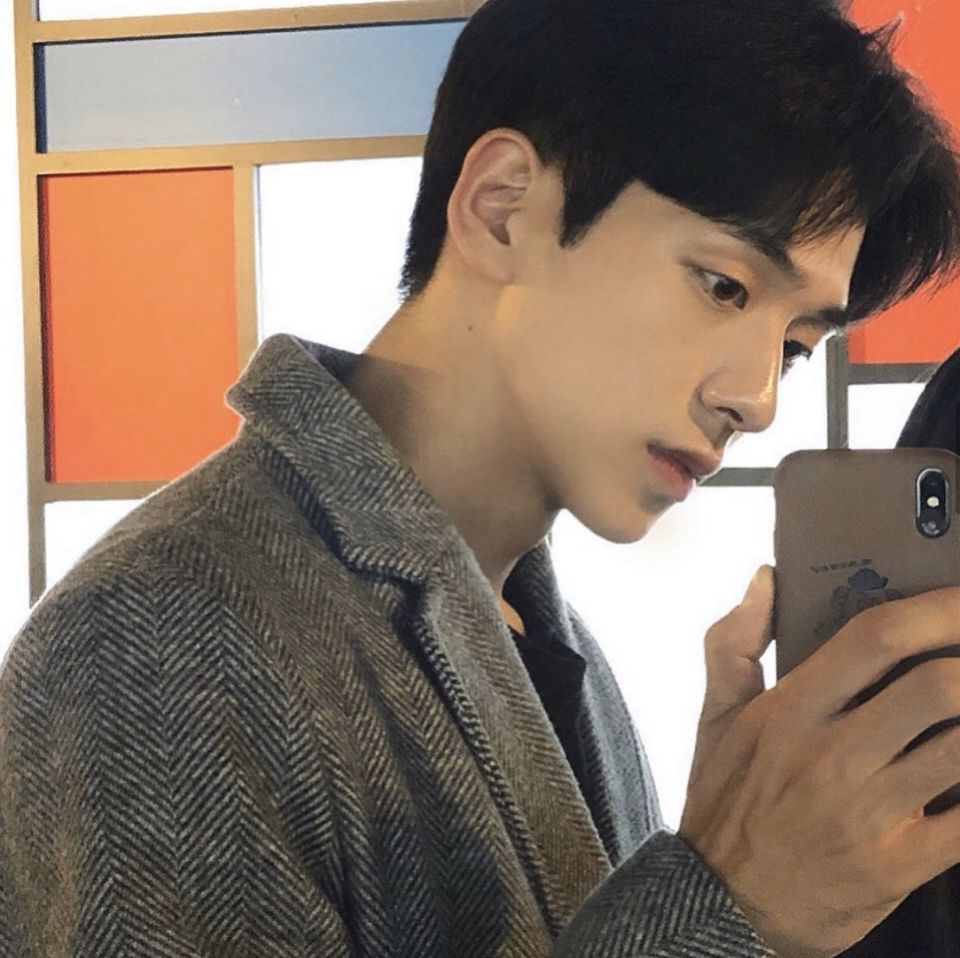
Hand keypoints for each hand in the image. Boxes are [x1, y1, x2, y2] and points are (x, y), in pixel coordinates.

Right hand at [679, 567, 959, 957]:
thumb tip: (766, 579)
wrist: (725, 902)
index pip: (874, 639)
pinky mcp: (899, 864)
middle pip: (939, 688)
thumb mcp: (714, 716)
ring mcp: (870, 812)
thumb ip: (735, 641)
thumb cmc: (726, 800)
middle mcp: (832, 753)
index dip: (936, 611)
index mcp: (791, 709)